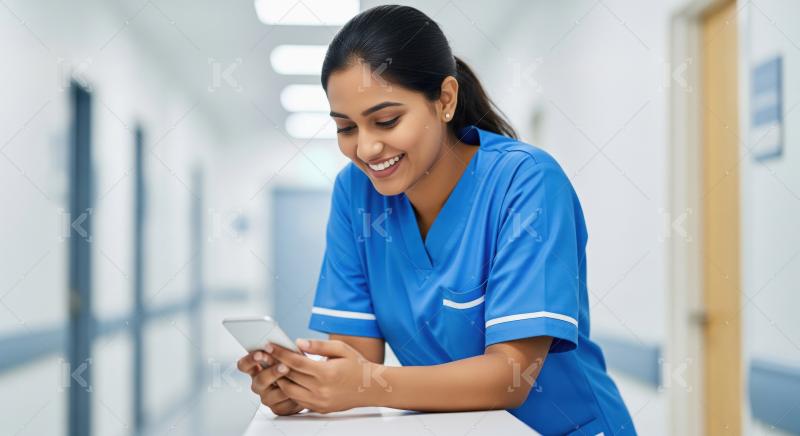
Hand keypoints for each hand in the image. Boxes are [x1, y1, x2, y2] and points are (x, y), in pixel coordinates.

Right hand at [237, 351, 304, 415]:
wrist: (307, 385)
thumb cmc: (295, 367)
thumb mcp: (290, 355)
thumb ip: (285, 350)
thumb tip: (290, 342)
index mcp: (257, 369)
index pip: (244, 365)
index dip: (250, 360)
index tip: (260, 354)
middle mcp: (259, 383)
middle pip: (259, 380)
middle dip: (271, 373)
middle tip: (283, 366)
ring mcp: (266, 397)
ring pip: (269, 395)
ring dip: (283, 387)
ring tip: (295, 381)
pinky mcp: (276, 408)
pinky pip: (281, 406)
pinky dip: (289, 399)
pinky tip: (297, 393)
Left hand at [267, 339, 386, 413]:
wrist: (371, 388)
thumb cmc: (358, 366)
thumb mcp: (341, 349)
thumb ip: (318, 346)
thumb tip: (298, 343)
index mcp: (326, 373)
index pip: (295, 362)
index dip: (279, 353)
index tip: (268, 346)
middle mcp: (321, 390)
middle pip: (289, 376)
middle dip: (274, 364)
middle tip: (263, 356)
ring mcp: (319, 401)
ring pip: (289, 390)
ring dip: (279, 379)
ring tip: (272, 367)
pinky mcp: (319, 408)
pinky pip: (297, 399)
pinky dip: (289, 389)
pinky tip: (286, 379)